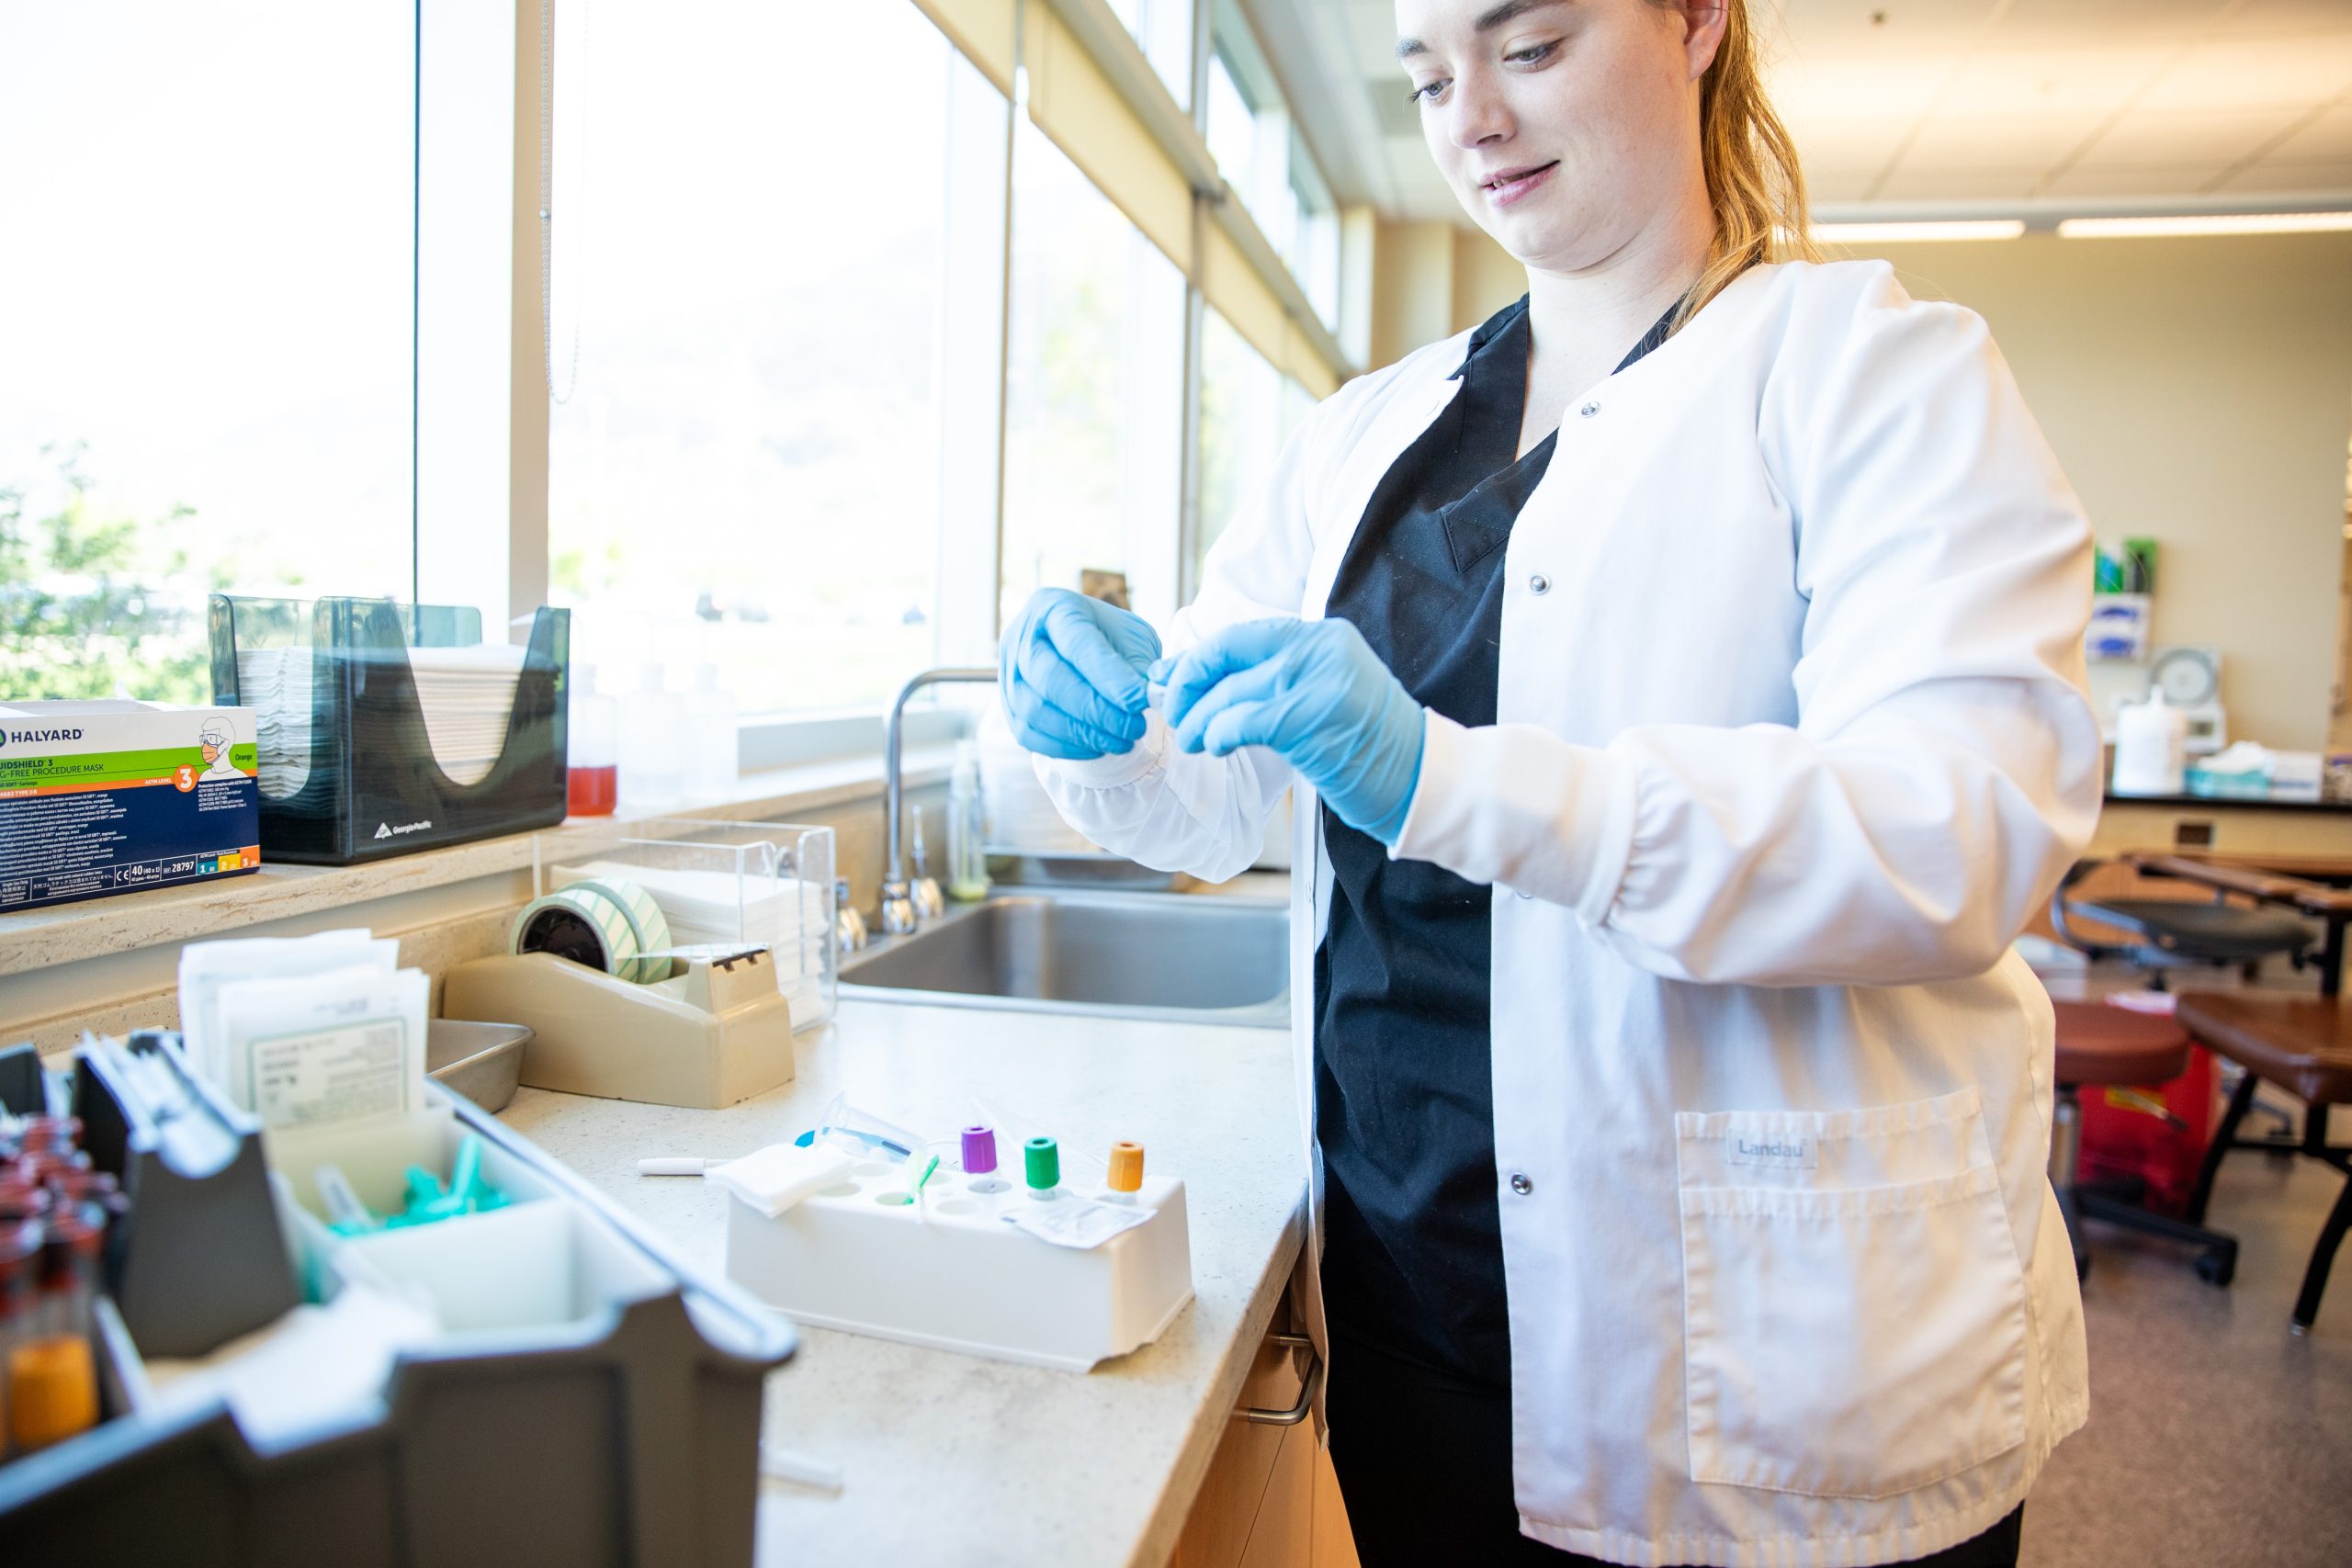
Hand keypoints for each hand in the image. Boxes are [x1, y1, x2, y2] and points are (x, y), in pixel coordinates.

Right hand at [998, 588, 1161, 759]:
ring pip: (1036, 710)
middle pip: (1050, 678)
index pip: (1077, 643)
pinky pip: (1030, 734)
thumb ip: (1137, 665)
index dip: (1108, 675)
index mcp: (1054, 607)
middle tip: (1135, 725)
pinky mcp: (1008, 707)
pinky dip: (1067, 746)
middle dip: (1097, 709)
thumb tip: (1146, 697)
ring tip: (1124, 739)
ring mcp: (1009, 673)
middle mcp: (1022, 636)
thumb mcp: (1132, 638)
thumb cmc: (1110, 640)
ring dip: (1084, 732)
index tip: (1139, 700)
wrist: (1084, 652)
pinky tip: (1099, 746)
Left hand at [1152, 618, 1424, 843]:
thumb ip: (1274, 679)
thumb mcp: (1325, 692)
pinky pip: (1242, 720)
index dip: (1200, 658)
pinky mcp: (1309, 717)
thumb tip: (1208, 681)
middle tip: (1176, 713)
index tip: (1172, 679)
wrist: (1420, 777)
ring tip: (1191, 739)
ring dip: (1198, 719)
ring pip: (1229, 691)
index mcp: (1322, 636)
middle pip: (1228, 653)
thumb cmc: (1368, 745)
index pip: (1243, 635)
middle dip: (1189, 683)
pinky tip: (1215, 746)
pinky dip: (1218, 733)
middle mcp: (1319, 648)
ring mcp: (1315, 680)